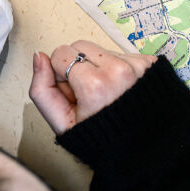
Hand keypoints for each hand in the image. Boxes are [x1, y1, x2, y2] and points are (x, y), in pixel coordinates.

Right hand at [29, 40, 156, 133]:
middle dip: (77, 65)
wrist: (139, 145)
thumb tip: (39, 56)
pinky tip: (119, 88)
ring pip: (101, 49)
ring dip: (98, 66)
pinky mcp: (149, 61)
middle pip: (81, 45)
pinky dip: (116, 67)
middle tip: (87, 92)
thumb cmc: (100, 136)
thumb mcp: (62, 123)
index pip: (61, 53)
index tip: (73, 93)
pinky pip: (121, 52)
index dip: (61, 75)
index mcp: (95, 84)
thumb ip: (42, 89)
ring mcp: (137, 64)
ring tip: (105, 92)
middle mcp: (119, 69)